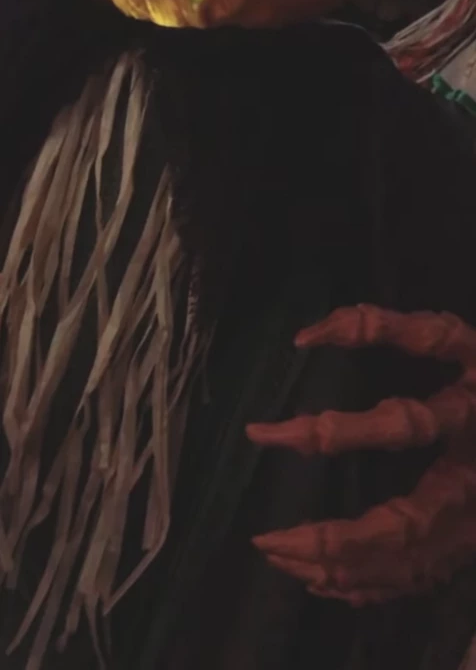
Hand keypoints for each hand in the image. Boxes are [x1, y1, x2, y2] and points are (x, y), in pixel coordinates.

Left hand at [246, 304, 475, 605]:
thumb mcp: (446, 334)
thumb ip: (379, 325)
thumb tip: (306, 335)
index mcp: (466, 416)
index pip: (401, 427)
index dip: (338, 432)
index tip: (266, 433)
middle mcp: (472, 480)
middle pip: (403, 525)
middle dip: (333, 538)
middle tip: (266, 540)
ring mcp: (475, 522)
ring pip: (409, 563)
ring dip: (341, 568)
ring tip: (280, 558)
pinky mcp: (470, 542)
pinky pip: (420, 578)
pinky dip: (369, 585)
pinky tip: (323, 580)